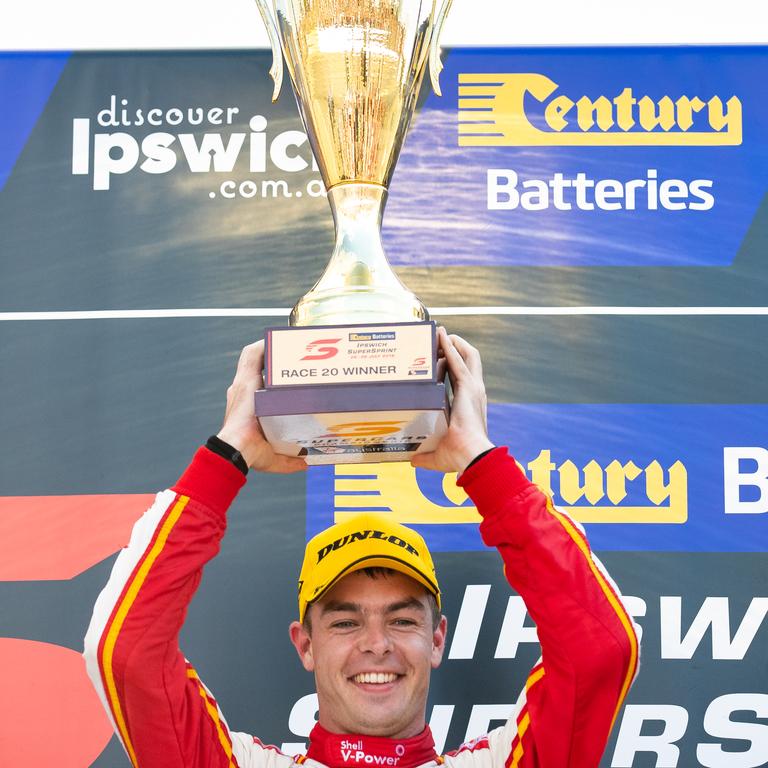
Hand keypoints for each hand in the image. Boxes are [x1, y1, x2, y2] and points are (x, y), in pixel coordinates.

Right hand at [217, 341, 306, 473]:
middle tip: (297, 354)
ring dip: (269, 347)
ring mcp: (243, 384)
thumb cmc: (249, 454)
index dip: (271, 375)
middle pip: (257, 366)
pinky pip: (252, 354)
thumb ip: (290, 460)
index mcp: (249, 405)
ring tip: (290, 342)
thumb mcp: (274, 456)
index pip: (259, 383)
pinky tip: (277, 337)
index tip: (289, 371)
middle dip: (275, 357)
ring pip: (254, 357)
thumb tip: (306, 463)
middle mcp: (244, 391)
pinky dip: (263, 344)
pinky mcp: (245, 380)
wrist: (235, 450)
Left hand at [411, 328, 493, 473]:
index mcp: (468, 404)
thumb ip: (425, 456)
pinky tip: (442, 337)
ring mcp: (473, 388)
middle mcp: (473, 393)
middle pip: (466, 361)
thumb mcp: (439, 455)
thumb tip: (412, 461)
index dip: (447, 365)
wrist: (471, 456)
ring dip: (453, 342)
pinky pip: (459, 360)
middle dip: (452, 348)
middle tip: (436, 339)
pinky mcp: (469, 386)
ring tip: (439, 332)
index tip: (434, 358)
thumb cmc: (460, 457)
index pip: (458, 377)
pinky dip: (451, 347)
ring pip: (466, 355)